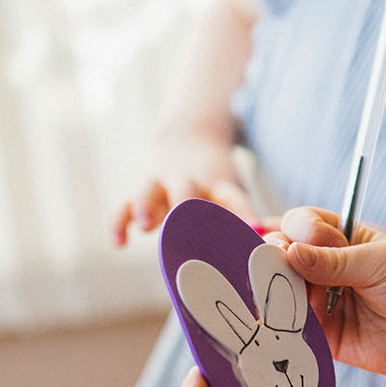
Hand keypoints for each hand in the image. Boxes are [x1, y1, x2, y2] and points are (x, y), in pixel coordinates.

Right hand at [112, 134, 255, 245]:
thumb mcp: (234, 191)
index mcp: (217, 184)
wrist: (188, 143)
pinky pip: (123, 206)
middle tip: (185, 222)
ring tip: (146, 226)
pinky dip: (119, 222)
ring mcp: (160, 185)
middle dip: (184, 204)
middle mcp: (187, 182)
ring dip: (147, 205)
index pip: (232, 195)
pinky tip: (119, 243)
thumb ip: (246, 216)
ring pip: (149, 189)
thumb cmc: (217, 183)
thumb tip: (266, 239)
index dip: (242, 210)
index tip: (252, 227)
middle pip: (184, 187)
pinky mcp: (139, 196)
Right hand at [271, 206, 385, 384]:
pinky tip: (284, 321)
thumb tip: (289, 252)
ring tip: (286, 295)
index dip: (301, 229)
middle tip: (284, 267)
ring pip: (283, 291)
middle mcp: (326, 268)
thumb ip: (332, 260)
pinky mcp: (322, 335)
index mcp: (342, 239)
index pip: (303, 224)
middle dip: (277, 258)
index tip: (316, 239)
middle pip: (283, 256)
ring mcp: (322, 301)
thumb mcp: (377, 262)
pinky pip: (293, 328)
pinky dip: (284, 324)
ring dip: (278, 291)